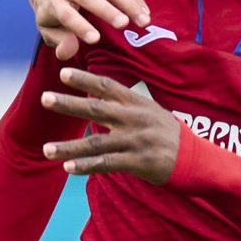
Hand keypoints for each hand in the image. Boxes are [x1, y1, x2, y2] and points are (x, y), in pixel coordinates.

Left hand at [26, 0, 148, 60]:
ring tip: (144, 21)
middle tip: (124, 25)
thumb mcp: (47, 27)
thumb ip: (59, 41)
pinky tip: (144, 10)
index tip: (95, 40)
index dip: (80, 27)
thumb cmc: (51, 8)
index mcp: (53, 1)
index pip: (66, 15)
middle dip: (107, 11)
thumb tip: (67, 52)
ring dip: (128, 3)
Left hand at [40, 68, 179, 183]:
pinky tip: (68, 168)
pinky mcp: (138, 162)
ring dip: (69, 147)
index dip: (85, 79)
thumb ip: (125, 104)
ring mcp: (136, 141)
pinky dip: (86, 166)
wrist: (196, 158)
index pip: (107, 86)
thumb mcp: (150, 111)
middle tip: (45, 98)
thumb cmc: (168, 134)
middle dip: (69, 104)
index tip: (63, 73)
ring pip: (96, 143)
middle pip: (96, 109)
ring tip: (47, 149)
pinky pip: (107, 164)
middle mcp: (135, 119)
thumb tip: (97, 96)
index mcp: (137, 103)